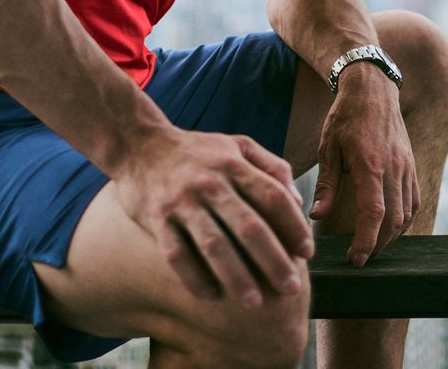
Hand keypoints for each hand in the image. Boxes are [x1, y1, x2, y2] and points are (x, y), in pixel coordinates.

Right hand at [113, 127, 313, 304]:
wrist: (139, 144)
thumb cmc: (198, 151)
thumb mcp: (238, 145)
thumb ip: (272, 167)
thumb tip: (298, 201)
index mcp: (233, 164)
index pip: (272, 196)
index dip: (294, 226)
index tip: (308, 252)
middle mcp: (210, 183)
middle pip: (248, 225)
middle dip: (273, 260)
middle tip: (291, 288)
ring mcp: (182, 202)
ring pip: (213, 245)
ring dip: (236, 276)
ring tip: (255, 302)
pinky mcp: (157, 219)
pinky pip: (176, 255)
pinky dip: (194, 278)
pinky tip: (211, 296)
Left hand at [309, 65, 416, 265]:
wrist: (373, 89)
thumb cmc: (345, 117)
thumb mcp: (328, 147)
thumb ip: (327, 184)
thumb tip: (317, 216)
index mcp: (370, 164)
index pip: (373, 213)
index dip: (366, 241)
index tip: (356, 259)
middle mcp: (394, 168)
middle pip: (393, 219)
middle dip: (378, 244)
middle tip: (360, 258)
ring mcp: (406, 167)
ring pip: (406, 212)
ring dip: (391, 235)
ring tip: (372, 245)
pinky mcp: (411, 165)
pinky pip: (414, 200)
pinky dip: (404, 218)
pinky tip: (389, 226)